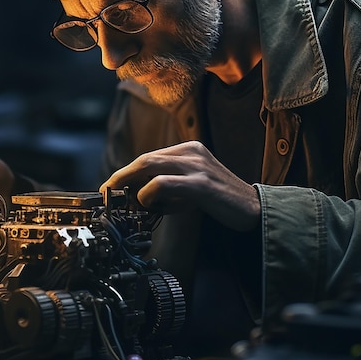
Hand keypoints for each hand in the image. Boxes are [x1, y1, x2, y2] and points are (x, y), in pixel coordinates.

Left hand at [99, 140, 259, 231]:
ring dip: (128, 182)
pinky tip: (146, 204)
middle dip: (120, 176)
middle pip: (145, 159)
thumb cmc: (220, 200)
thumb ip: (166, 189)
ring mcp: (197, 166)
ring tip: (119, 198)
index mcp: (189, 149)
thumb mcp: (189, 188)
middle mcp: (191, 152)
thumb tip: (136, 198)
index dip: (126, 172)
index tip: (111, 187)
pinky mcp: (201, 183)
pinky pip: (163, 183)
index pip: (149, 157)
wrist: (254, 209)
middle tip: (105, 192)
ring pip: (150, 165)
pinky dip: (148, 193)